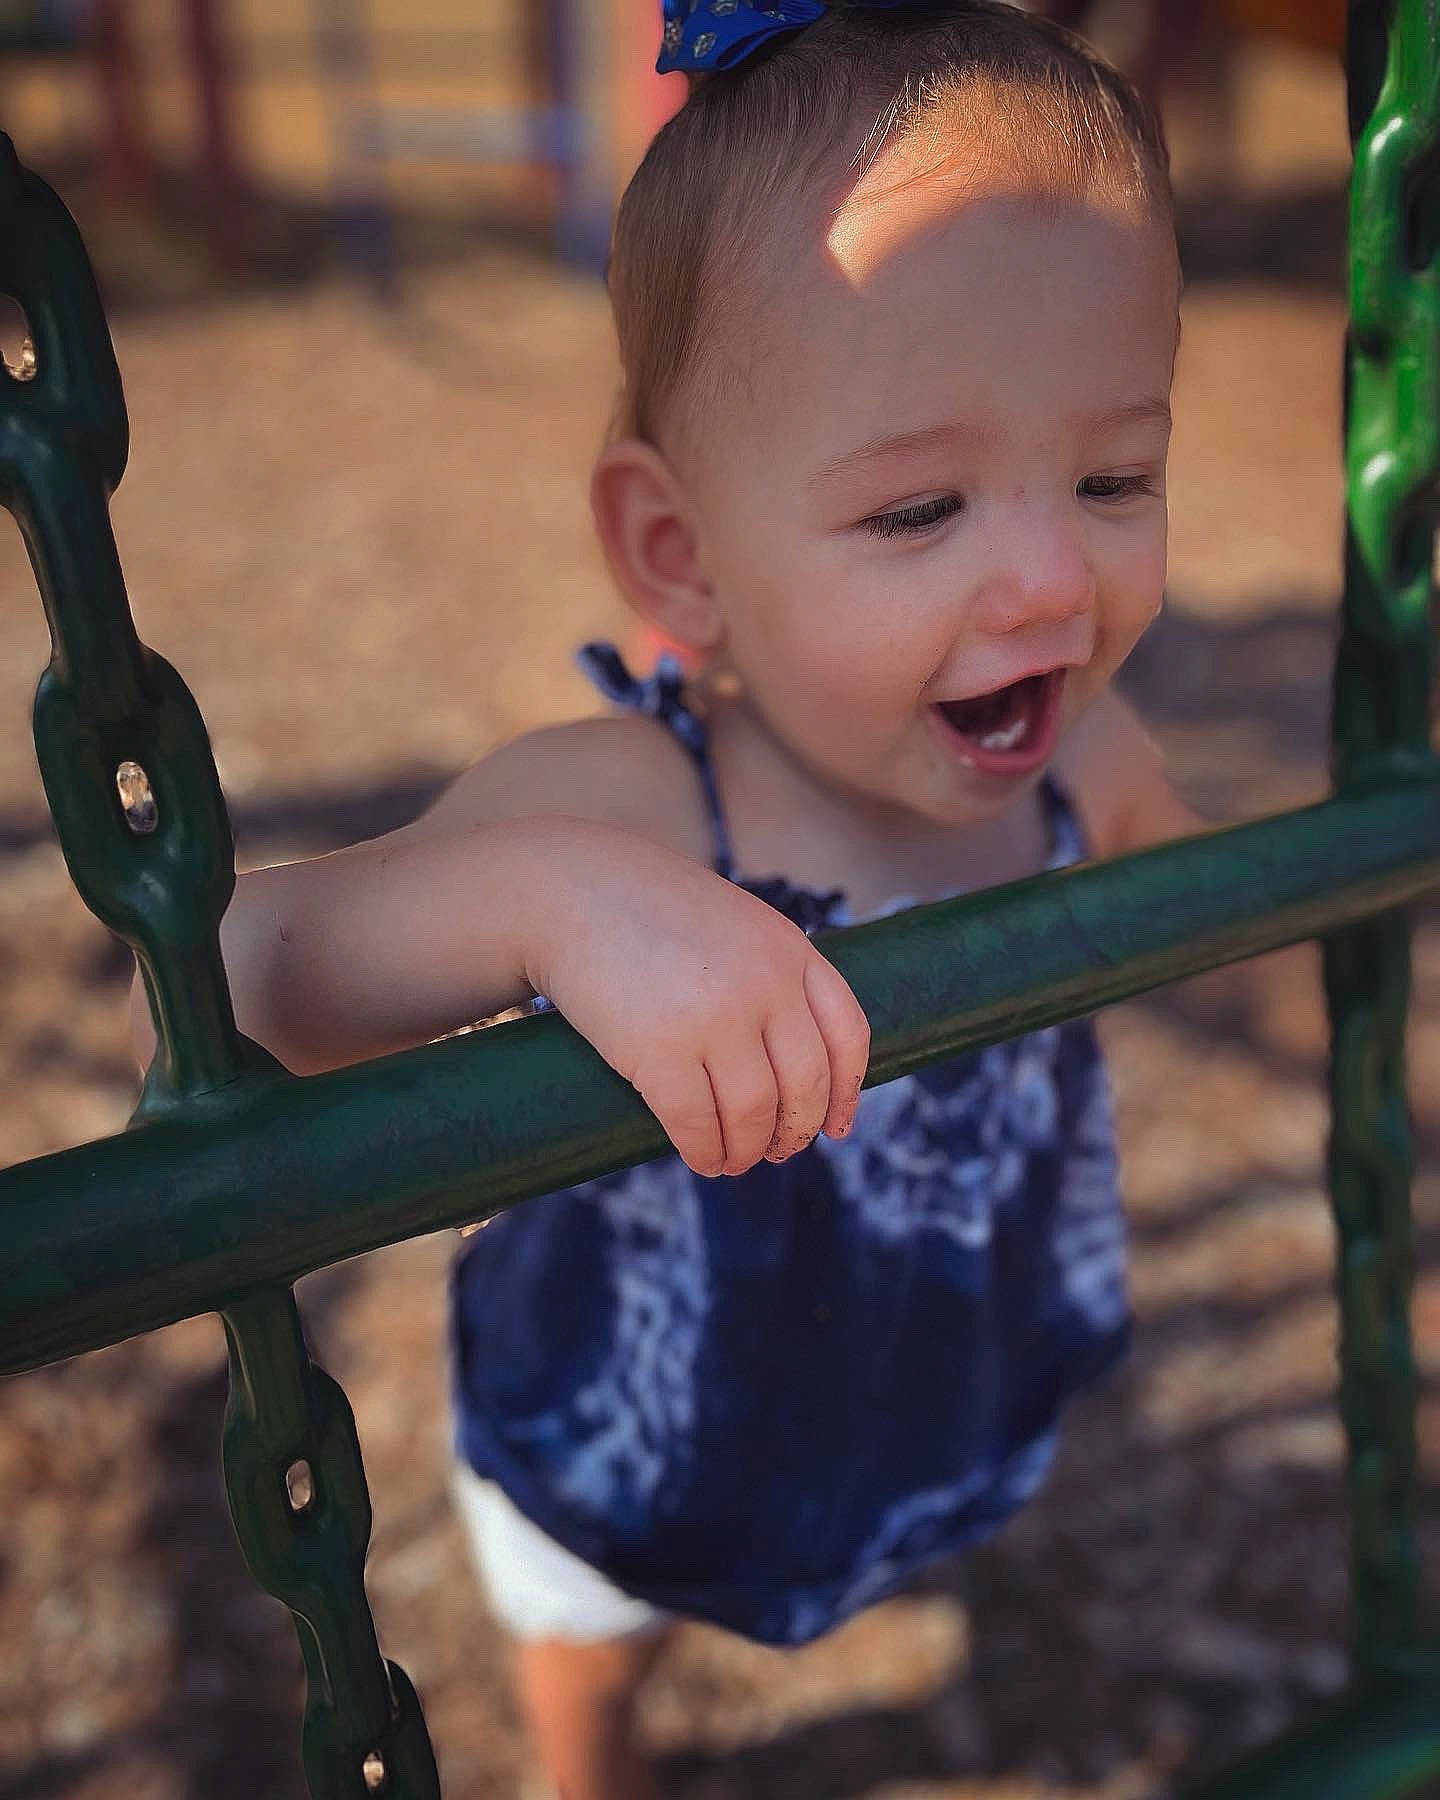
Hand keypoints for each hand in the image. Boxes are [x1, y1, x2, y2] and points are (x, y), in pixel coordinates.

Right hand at [520, 818, 869, 1176]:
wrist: (570, 889)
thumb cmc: (648, 910)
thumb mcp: (732, 923)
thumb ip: (767, 972)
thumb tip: (785, 1056)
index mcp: (788, 949)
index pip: (846, 1034)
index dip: (846, 1091)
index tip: (835, 1125)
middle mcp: (764, 983)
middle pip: (806, 1085)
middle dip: (794, 1131)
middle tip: (775, 1150)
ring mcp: (715, 1018)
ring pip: (754, 1114)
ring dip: (748, 1150)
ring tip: (733, 1161)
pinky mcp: (660, 1050)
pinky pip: (698, 1124)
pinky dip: (705, 1152)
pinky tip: (702, 1158)